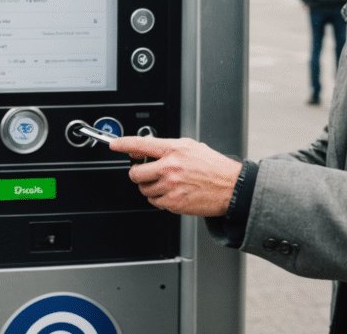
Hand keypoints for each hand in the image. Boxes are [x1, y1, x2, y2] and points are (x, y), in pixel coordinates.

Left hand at [109, 136, 242, 216]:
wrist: (231, 187)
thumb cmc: (214, 167)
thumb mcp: (191, 147)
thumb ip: (168, 147)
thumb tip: (148, 147)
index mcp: (173, 150)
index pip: (141, 144)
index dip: (123, 144)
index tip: (115, 145)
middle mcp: (169, 167)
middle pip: (135, 173)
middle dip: (138, 173)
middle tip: (147, 172)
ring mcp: (170, 186)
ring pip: (143, 189)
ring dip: (150, 187)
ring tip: (167, 183)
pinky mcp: (173, 203)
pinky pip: (154, 201)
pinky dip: (159, 198)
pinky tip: (173, 192)